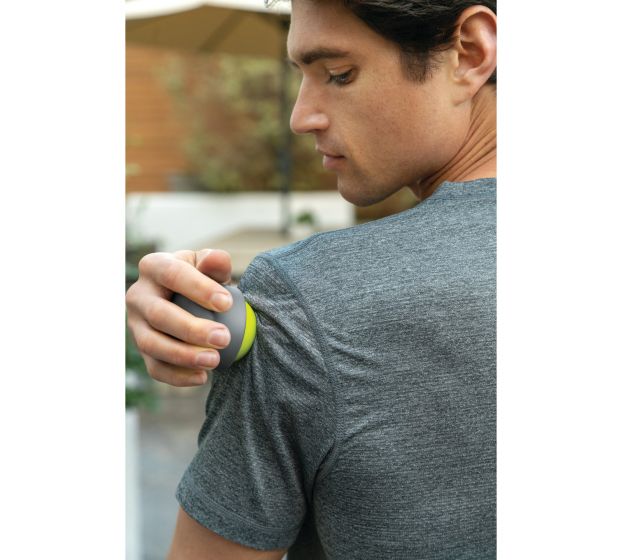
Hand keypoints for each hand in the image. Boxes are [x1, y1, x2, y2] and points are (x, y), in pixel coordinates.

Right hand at [126, 249, 233, 386]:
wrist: (189, 302)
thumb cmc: (203, 280)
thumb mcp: (210, 267)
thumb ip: (215, 262)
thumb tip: (216, 260)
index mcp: (154, 266)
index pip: (172, 274)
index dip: (198, 288)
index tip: (227, 303)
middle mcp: (138, 295)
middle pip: (159, 314)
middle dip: (192, 329)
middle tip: (224, 338)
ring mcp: (135, 325)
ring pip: (152, 344)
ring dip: (184, 356)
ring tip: (215, 361)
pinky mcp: (141, 350)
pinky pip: (155, 368)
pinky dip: (178, 376)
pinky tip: (203, 377)